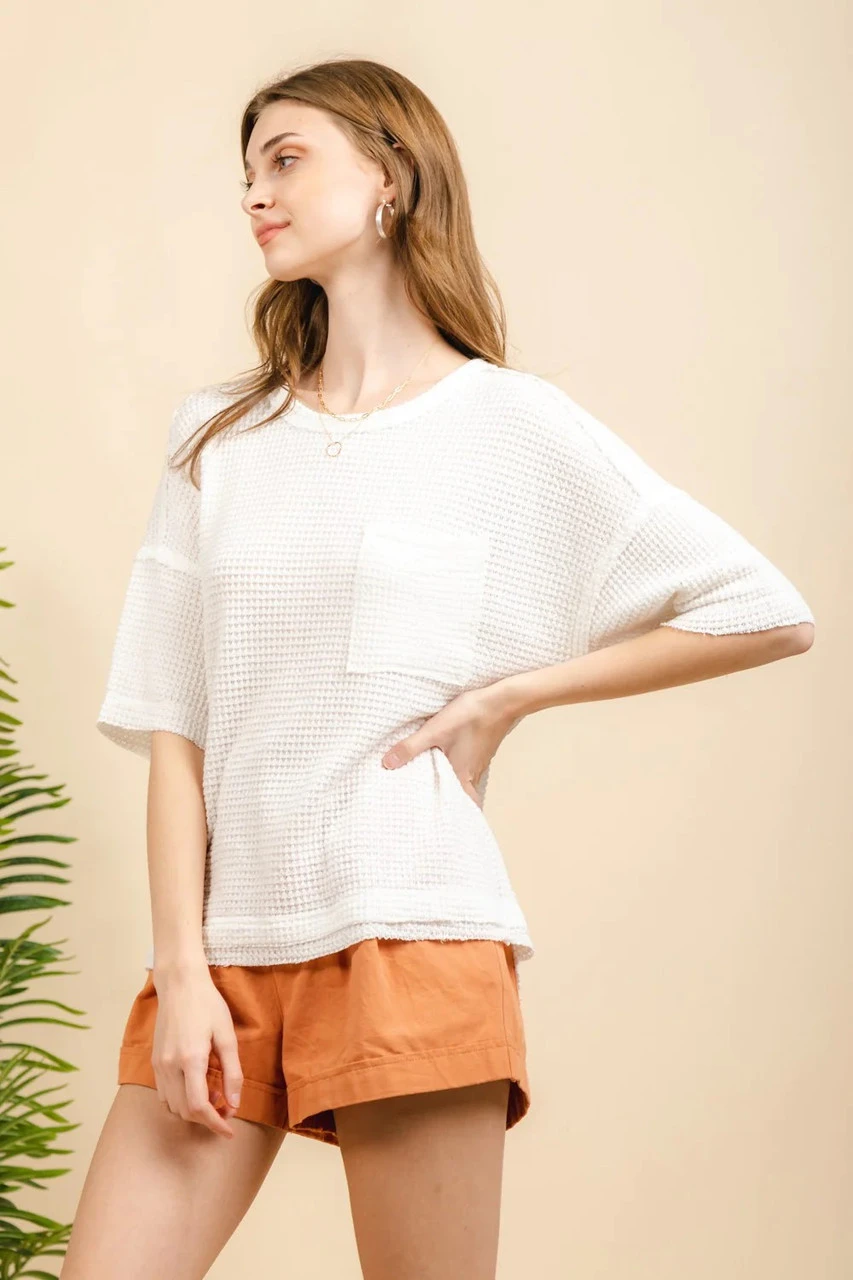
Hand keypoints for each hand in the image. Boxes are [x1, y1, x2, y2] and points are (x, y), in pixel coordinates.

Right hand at [151, 966, 243, 1137]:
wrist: (179, 984)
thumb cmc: (207, 1005)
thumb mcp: (227, 1035)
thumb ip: (232, 1071)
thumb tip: (235, 1103)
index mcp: (190, 1060)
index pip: (199, 1107)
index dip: (215, 1124)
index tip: (229, 1131)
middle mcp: (169, 1066)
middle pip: (184, 1112)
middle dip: (207, 1118)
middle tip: (227, 1108)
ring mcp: (158, 1064)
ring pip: (172, 1106)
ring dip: (193, 1110)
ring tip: (214, 1094)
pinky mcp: (154, 1061)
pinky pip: (164, 1093)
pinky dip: (180, 1100)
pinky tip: (196, 1085)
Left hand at [380, 682, 523, 807]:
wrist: (502, 700)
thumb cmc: (471, 717)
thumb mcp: (435, 731)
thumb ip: (411, 748)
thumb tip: (387, 764)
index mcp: (462, 776)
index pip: (462, 808)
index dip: (454, 818)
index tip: (439, 826)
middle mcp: (472, 774)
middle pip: (461, 797)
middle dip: (448, 804)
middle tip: (431, 809)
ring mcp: (478, 762)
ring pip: (463, 782)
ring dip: (450, 787)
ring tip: (431, 788)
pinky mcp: (479, 750)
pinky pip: (466, 768)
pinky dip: (455, 772)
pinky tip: (445, 763)